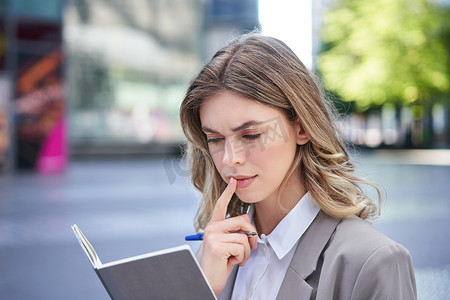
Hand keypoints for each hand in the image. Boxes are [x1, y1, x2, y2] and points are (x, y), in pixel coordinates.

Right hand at [200, 177, 257, 295]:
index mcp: (213, 226)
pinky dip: (242, 258)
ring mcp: (213, 236)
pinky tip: (233, 262)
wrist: (207, 281)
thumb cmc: (219, 265)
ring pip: (244, 237)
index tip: (232, 181)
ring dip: (246, 252)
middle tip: (250, 248)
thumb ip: (234, 232)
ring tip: (237, 259)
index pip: (221, 205)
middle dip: (251, 235)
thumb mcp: (228, 245)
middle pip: (242, 220)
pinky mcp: (217, 245)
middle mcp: (211, 228)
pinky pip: (241, 247)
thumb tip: (246, 221)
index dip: (228, 192)